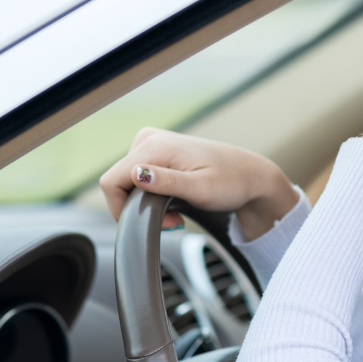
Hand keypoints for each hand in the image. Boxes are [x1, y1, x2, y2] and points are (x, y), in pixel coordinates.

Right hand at [99, 128, 298, 239]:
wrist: (251, 175)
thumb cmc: (232, 183)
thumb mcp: (201, 189)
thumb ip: (167, 183)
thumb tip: (136, 174)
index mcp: (154, 146)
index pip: (112, 182)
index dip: (125, 209)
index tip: (156, 223)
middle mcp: (148, 138)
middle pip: (118, 183)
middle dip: (139, 208)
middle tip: (173, 221)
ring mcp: (151, 142)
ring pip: (128, 182)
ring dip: (146, 204)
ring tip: (177, 212)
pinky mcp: (156, 150)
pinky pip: (138, 177)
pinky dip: (152, 195)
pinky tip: (174, 200)